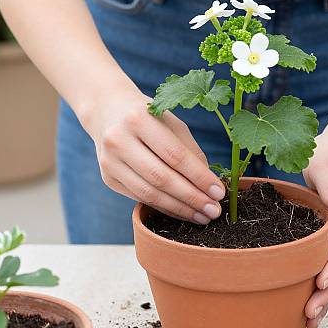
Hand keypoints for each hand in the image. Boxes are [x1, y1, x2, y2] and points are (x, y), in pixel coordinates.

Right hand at [82, 83, 225, 223]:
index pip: (175, 155)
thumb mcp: (172, 123)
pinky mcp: (108, 178)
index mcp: (139, 119)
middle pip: (161, 178)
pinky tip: (183, 212)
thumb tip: (210, 186)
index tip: (219, 192)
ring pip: (149, 194)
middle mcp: (119, 140)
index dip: (199, 177)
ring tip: (202, 216)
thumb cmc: (149, 116)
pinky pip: (140, 198)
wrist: (107, 111)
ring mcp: (110, 161)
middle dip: (192, 198)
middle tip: (214, 210)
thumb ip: (190, 152)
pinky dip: (164, 208)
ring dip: (179, 209)